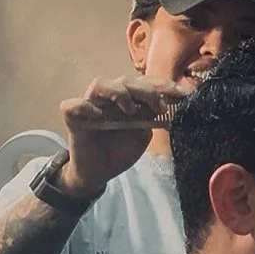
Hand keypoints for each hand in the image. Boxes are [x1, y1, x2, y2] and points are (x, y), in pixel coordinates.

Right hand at [58, 75, 190, 196]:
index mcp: (128, 98)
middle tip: (159, 106)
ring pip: (100, 84)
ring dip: (119, 93)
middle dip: (146, 90)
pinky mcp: (73, 118)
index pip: (144, 83)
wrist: (99, 173)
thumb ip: (152, 118)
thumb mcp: (142, 134)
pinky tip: (98, 116)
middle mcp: (109, 97)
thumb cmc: (120, 150)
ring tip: (131, 110)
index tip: (181, 93)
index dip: (162, 85)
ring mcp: (90, 105)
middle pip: (125, 80)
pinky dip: (85, 107)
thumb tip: (172, 103)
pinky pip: (73, 105)